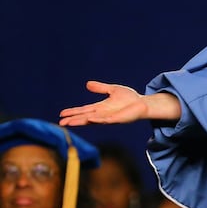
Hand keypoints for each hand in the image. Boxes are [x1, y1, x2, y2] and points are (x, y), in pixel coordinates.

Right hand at [59, 80, 180, 125]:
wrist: (143, 103)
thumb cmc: (129, 98)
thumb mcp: (112, 90)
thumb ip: (100, 88)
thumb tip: (87, 84)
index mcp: (100, 107)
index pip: (84, 110)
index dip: (73, 112)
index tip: (62, 114)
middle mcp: (103, 114)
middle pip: (85, 117)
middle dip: (73, 120)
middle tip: (61, 123)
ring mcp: (109, 117)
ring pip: (92, 120)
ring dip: (81, 121)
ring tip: (70, 123)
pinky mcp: (117, 119)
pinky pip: (106, 120)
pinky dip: (97, 120)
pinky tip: (90, 120)